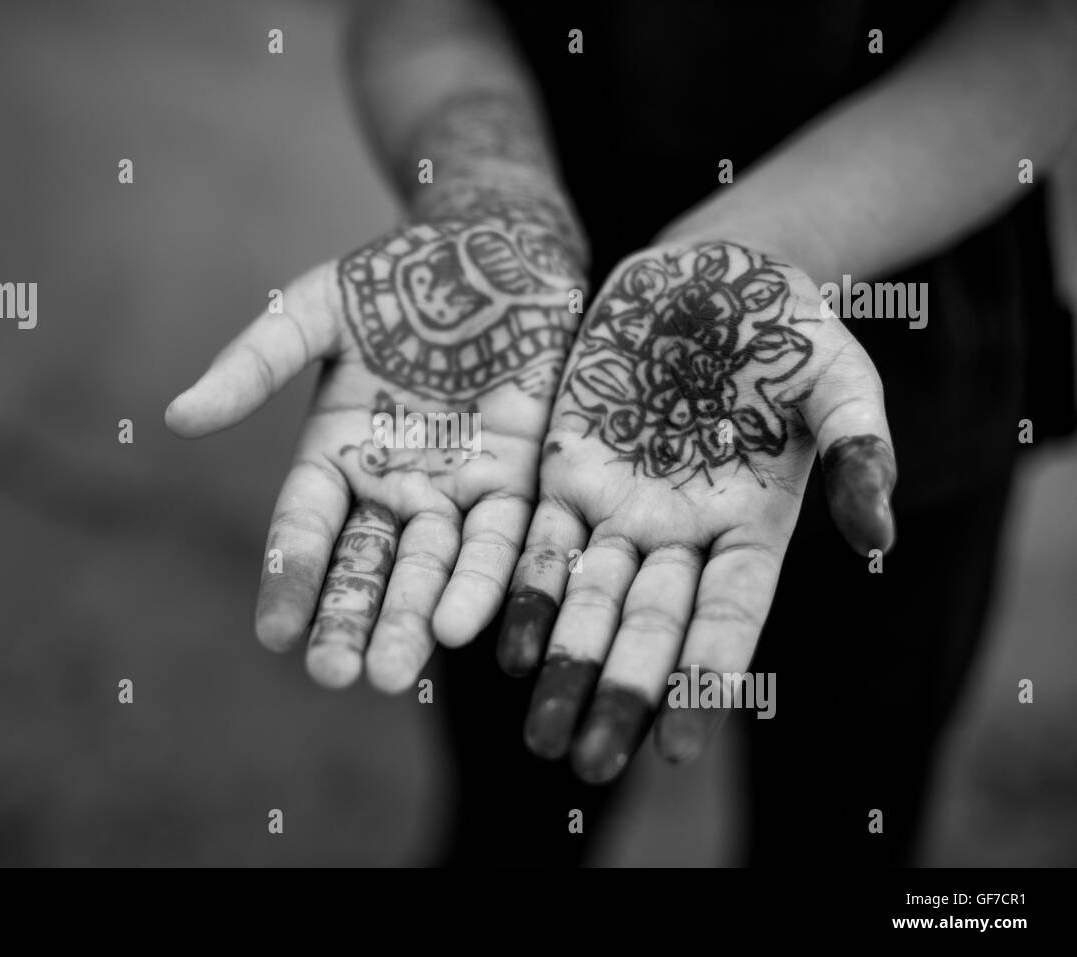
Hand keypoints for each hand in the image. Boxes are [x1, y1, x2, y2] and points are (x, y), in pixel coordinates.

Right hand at [166, 201, 584, 691]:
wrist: (495, 250)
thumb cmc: (397, 276)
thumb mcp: (316, 310)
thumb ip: (256, 364)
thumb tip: (177, 418)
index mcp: (333, 453)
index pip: (303, 531)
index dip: (288, 579)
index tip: (274, 635)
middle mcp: (389, 484)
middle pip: (365, 566)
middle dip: (350, 621)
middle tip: (335, 675)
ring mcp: (452, 489)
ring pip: (428, 569)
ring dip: (411, 621)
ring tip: (394, 675)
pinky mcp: (515, 482)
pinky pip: (496, 542)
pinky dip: (480, 582)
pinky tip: (464, 627)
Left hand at [497, 238, 895, 781]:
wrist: (709, 273)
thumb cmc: (787, 327)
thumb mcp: (839, 381)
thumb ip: (856, 453)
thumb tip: (877, 537)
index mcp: (752, 528)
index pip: (725, 619)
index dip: (702, 682)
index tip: (675, 751)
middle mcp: (680, 533)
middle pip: (645, 628)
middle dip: (615, 692)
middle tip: (584, 765)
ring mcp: (619, 505)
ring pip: (585, 598)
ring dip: (560, 664)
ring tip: (535, 733)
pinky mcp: (566, 467)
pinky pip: (540, 539)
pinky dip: (521, 590)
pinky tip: (498, 644)